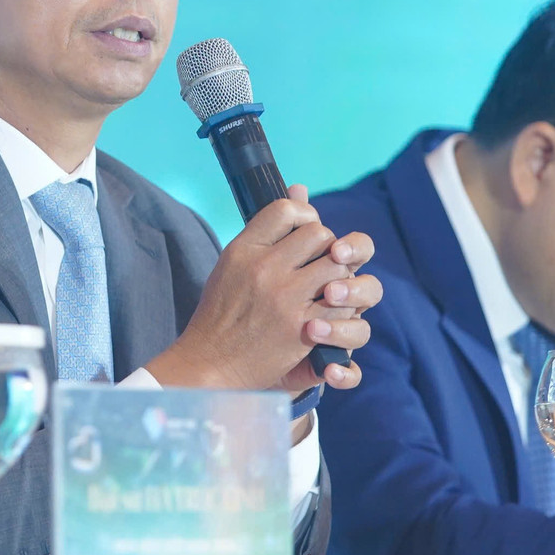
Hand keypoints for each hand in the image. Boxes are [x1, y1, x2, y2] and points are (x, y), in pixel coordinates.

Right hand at [149, 185, 380, 392]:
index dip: (304, 213)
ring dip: (339, 277)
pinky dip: (343, 309)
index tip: (306, 230)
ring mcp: (285, 298)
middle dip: (327, 247)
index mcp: (242, 249)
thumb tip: (300, 188)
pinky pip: (342, 306)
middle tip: (322, 262)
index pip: (284, 209)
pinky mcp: (302, 328)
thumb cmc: (222, 314)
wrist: (211, 366)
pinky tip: (330, 313)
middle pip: (319, 234)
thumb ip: (267, 231)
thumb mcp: (234, 264)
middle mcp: (264, 268)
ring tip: (328, 287)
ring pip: (337, 267)